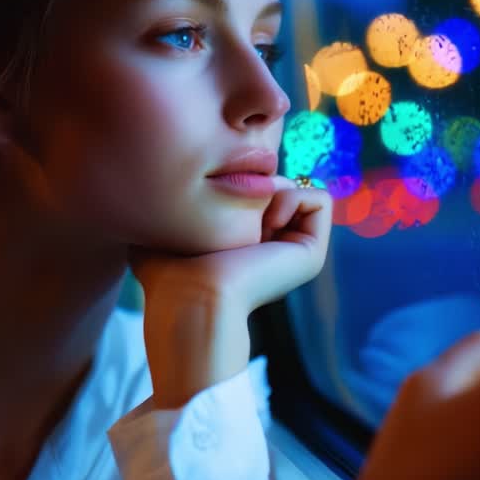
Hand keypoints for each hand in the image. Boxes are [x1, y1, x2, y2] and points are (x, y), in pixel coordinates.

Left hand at [130, 175, 331, 407]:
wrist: (193, 297)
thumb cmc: (168, 272)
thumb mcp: (168, 228)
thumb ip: (175, 208)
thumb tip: (159, 190)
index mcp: (245, 244)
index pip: (255, 187)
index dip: (238, 181)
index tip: (215, 207)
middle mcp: (273, 247)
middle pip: (279, 182)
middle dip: (258, 183)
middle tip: (236, 212)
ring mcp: (295, 251)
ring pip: (301, 188)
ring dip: (277, 190)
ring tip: (254, 219)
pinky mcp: (312, 253)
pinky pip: (321, 198)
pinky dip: (294, 197)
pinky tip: (268, 220)